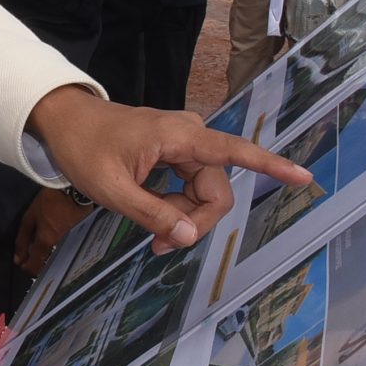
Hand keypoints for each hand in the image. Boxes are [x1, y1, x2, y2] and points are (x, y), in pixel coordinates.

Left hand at [12, 188, 84, 275]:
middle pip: (49, 265)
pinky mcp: (82, 240)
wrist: (74, 191)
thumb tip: (17, 260)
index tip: (23, 265)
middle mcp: (61, 247)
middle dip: (40, 264)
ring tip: (45, 248)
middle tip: (33, 256)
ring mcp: (73, 245)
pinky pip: (69, 251)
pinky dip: (61, 250)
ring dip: (51, 257)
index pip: (35, 266)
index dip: (27, 269)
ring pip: (59, 259)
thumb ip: (22, 239)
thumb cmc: (49, 202)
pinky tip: (58, 243)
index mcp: (47, 241)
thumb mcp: (30, 217)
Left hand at [25, 87, 307, 254]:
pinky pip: (190, 187)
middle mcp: (189, 135)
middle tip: (158, 246)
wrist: (63, 119)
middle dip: (194, 222)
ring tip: (150, 236)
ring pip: (203, 193)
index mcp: (179, 136)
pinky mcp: (175, 151)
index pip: (234, 152)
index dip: (271, 166)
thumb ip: (151, 213)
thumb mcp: (110, 188)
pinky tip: (155, 222)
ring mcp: (183, 142)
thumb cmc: (82, 147)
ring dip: (183, 219)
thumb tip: (188, 237)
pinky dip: (176, 208)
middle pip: (216, 191)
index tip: (303, 176)